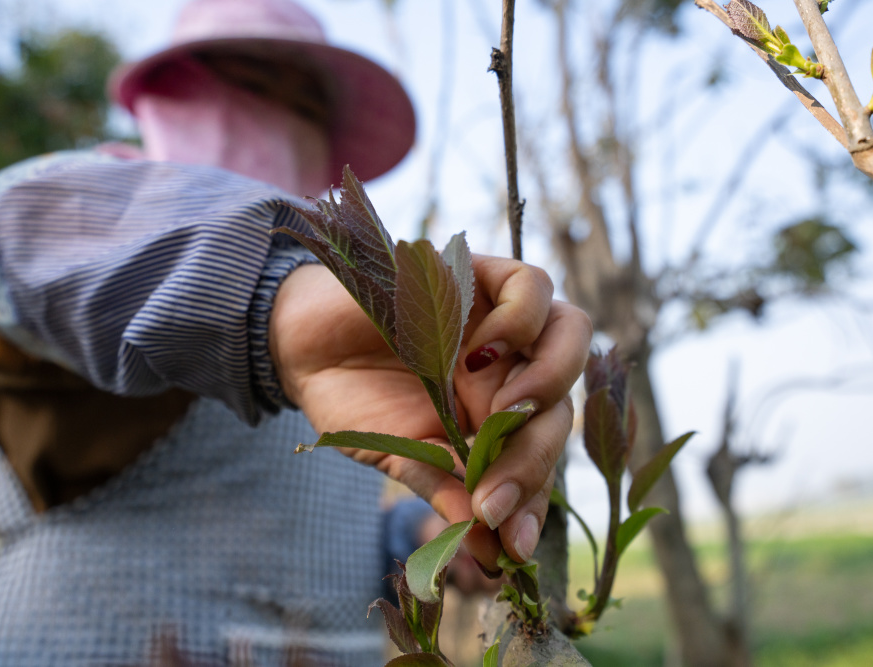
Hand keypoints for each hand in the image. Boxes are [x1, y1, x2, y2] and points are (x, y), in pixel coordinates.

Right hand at [269, 256, 591, 568]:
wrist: (301, 346)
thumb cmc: (354, 400)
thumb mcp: (404, 456)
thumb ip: (451, 491)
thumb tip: (490, 554)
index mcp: (501, 414)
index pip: (541, 456)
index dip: (536, 501)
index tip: (513, 546)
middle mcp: (512, 366)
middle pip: (559, 407)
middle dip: (531, 462)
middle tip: (490, 499)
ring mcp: (501, 319)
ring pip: (571, 334)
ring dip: (548, 382)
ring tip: (503, 412)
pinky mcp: (480, 274)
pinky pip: (530, 285)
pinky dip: (519, 320)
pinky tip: (479, 352)